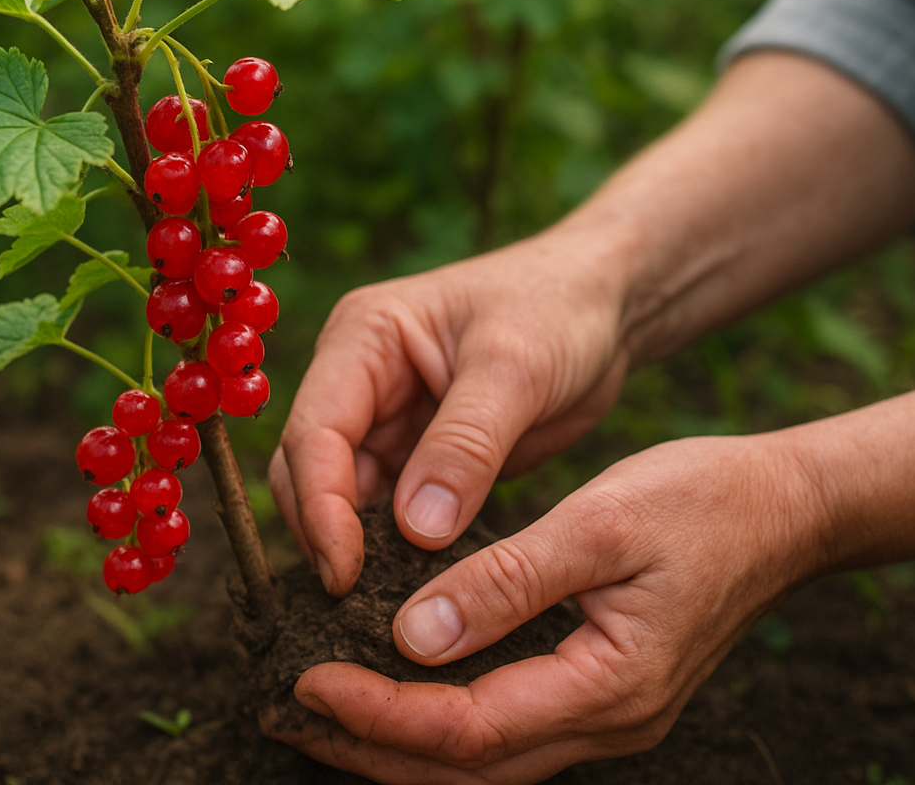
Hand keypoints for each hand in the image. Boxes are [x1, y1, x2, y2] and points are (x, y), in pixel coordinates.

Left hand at [262, 434, 822, 783]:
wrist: (787, 510)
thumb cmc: (701, 501)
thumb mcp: (601, 524)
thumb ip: (509, 581)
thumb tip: (415, 633)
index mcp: (609, 686)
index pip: (465, 731)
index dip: (376, 713)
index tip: (304, 681)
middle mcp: (606, 722)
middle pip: (465, 770)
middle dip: (369, 748)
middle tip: (285, 715)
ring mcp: (608, 716)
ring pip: (484, 761)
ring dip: (398, 742)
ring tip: (320, 713)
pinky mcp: (603, 693)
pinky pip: (506, 729)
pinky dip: (441, 719)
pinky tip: (400, 684)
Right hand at [269, 223, 635, 594]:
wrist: (605, 303)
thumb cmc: (558, 309)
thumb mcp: (517, 369)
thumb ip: (466, 445)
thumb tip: (415, 530)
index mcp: (362, 337)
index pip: (315, 431)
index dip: (322, 506)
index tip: (345, 573)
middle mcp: (357, 379)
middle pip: (309, 470)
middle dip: (325, 534)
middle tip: (356, 606)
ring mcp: (384, 420)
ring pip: (342, 499)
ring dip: (355, 550)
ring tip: (381, 611)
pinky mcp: (415, 457)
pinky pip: (387, 514)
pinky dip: (393, 552)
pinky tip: (414, 592)